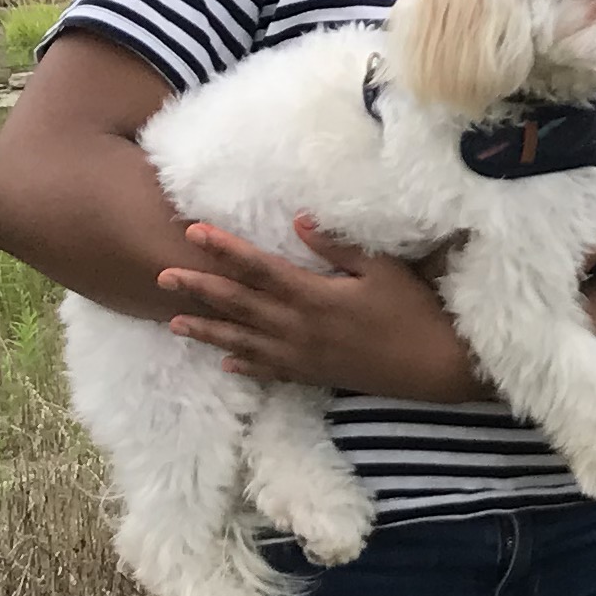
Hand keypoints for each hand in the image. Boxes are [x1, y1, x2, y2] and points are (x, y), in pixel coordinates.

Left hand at [160, 219, 478, 401]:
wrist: (433, 367)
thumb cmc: (414, 312)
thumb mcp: (383, 270)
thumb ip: (338, 247)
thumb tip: (299, 221)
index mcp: (314, 296)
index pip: (259, 268)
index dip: (225, 249)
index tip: (194, 233)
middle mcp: (298, 328)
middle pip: (239, 305)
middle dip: (200, 289)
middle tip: (162, 277)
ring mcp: (303, 356)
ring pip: (244, 342)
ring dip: (208, 331)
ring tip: (175, 323)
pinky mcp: (314, 374)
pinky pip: (270, 370)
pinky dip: (245, 365)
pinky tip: (226, 363)